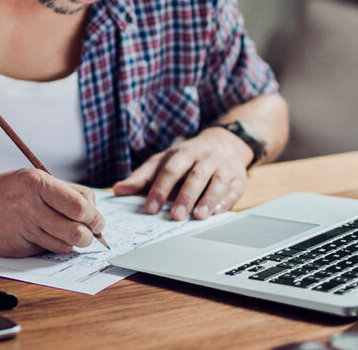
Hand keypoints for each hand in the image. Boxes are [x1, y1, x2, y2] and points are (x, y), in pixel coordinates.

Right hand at [0, 168, 106, 257]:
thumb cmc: (6, 191)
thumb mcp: (33, 178)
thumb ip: (65, 194)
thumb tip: (95, 217)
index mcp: (37, 183)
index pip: (80, 207)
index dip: (95, 218)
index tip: (97, 222)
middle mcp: (29, 206)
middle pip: (76, 232)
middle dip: (88, 236)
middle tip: (88, 234)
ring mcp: (21, 229)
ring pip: (63, 245)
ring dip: (69, 242)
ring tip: (61, 232)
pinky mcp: (15, 249)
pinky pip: (45, 252)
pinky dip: (48, 246)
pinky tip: (37, 235)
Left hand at [111, 127, 251, 220]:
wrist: (225, 142)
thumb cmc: (188, 156)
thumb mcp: (164, 160)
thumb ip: (142, 177)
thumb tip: (118, 190)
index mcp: (183, 153)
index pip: (169, 171)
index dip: (159, 189)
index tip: (150, 208)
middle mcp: (204, 158)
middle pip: (194, 176)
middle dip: (185, 197)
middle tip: (175, 216)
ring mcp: (223, 167)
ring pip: (216, 182)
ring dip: (208, 200)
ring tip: (198, 216)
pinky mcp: (238, 178)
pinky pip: (234, 189)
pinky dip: (226, 201)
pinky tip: (217, 212)